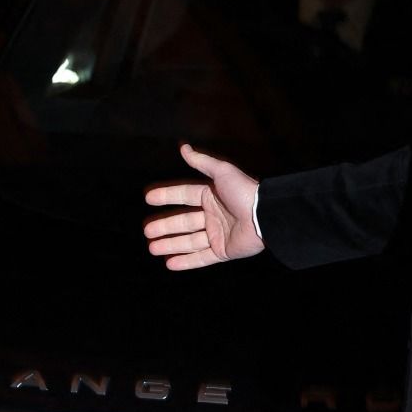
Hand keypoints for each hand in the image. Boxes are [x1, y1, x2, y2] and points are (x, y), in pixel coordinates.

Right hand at [143, 142, 264, 269]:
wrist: (264, 216)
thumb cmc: (244, 191)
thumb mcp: (222, 171)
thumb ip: (201, 161)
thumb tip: (183, 147)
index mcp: (212, 196)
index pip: (184, 195)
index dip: (166, 196)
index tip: (148, 198)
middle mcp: (213, 215)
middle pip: (183, 222)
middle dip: (164, 227)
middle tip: (147, 231)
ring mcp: (218, 234)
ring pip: (189, 241)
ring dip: (170, 245)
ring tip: (152, 248)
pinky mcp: (224, 251)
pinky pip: (202, 258)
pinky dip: (186, 262)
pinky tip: (170, 264)